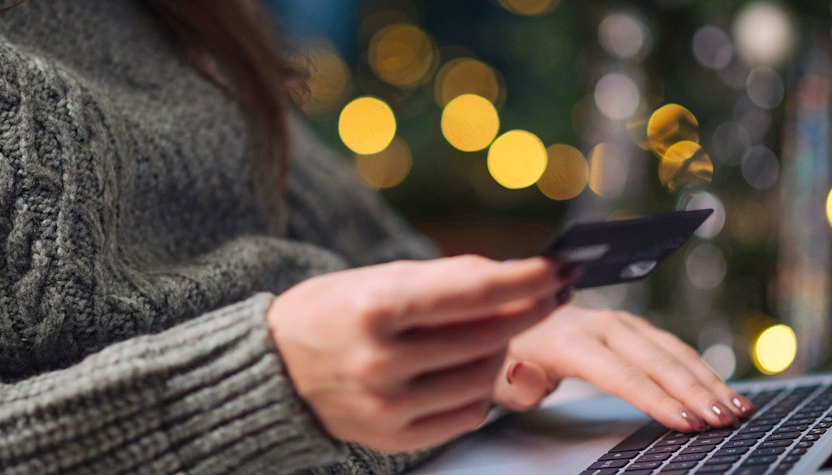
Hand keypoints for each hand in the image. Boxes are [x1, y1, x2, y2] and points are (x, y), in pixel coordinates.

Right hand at [266, 256, 567, 451]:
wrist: (272, 368)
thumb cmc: (330, 313)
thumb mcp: (377, 278)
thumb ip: (445, 280)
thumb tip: (514, 276)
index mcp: (376, 306)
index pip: (475, 292)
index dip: (528, 279)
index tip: (559, 268)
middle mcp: (381, 360)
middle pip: (489, 335)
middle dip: (528, 311)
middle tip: (545, 294)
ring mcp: (387, 405)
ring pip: (484, 377)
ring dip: (501, 349)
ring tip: (486, 331)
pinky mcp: (393, 437)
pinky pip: (467, 415)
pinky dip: (478, 389)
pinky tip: (463, 369)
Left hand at [493, 305, 754, 431]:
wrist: (507, 314)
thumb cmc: (502, 354)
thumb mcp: (492, 375)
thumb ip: (513, 385)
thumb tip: (531, 380)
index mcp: (568, 340)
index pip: (621, 374)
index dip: (657, 400)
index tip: (688, 423)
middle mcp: (599, 325)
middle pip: (656, 360)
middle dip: (696, 391)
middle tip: (728, 420)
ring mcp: (618, 322)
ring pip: (671, 350)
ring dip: (708, 379)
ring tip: (738, 409)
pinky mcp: (630, 327)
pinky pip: (670, 347)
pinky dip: (700, 369)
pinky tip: (721, 390)